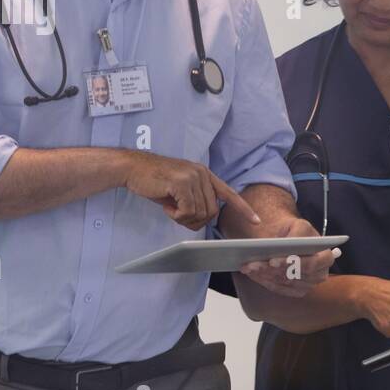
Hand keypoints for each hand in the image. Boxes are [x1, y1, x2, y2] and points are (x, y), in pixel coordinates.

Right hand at [123, 152, 259, 231]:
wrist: (133, 168)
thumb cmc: (154, 181)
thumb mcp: (179, 190)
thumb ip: (195, 200)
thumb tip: (205, 217)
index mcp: (204, 174)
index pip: (229, 193)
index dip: (243, 208)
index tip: (256, 220)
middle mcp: (202, 173)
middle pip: (212, 211)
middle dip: (196, 220)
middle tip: (178, 215)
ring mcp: (193, 177)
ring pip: (200, 213)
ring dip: (184, 218)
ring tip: (171, 208)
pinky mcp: (182, 183)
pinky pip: (188, 211)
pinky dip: (177, 216)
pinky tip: (166, 206)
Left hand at [237, 216, 339, 297]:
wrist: (290, 238)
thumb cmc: (295, 230)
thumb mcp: (298, 225)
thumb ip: (297, 233)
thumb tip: (286, 245)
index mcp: (326, 256)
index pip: (311, 264)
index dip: (292, 263)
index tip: (272, 261)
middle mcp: (320, 274)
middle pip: (294, 276)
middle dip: (271, 270)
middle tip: (252, 265)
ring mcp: (309, 285)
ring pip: (284, 282)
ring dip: (264, 275)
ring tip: (248, 266)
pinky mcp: (297, 291)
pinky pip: (279, 289)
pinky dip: (264, 281)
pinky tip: (252, 274)